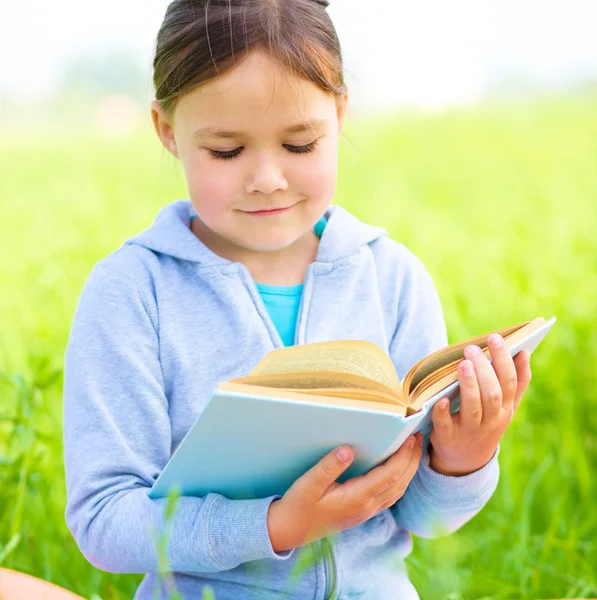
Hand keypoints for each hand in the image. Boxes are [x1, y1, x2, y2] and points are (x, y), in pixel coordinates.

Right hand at [267, 433, 423, 551]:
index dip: (402, 456)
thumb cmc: (298, 505)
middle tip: (419, 438)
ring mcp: (366, 511)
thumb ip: (329, 467)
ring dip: (409, 471)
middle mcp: (367, 506)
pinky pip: (390, 496)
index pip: (389, 475)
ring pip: (397, 491)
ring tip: (414, 451)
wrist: (290, 530)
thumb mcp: (309, 483)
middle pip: (399, 483)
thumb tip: (348, 449)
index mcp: (357, 498)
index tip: (410, 437)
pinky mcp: (362, 512)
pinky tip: (398, 470)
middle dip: (412, 460)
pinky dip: (400, 481)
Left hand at [429, 333, 531, 476]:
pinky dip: (444, 412)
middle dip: (484, 370)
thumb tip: (524, 353)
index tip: (496, 337)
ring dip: (469, 385)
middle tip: (472, 348)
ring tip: (463, 363)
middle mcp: (491, 420)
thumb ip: (517, 382)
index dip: (504, 360)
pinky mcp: (448, 437)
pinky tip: (441, 398)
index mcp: (506, 408)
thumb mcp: (506, 406)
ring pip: (473, 407)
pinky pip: (446, 424)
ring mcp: (470, 430)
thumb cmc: (486, 422)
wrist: (466, 460)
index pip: (510, 382)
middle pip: (493, 394)